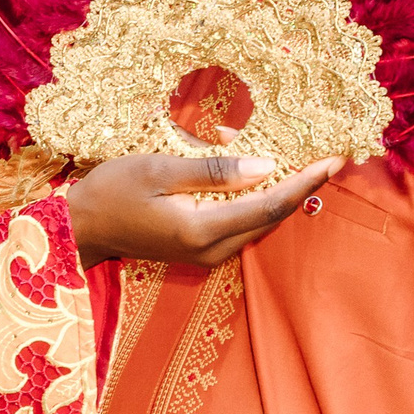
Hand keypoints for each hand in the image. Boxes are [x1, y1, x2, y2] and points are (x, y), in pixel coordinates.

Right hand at [67, 154, 345, 269]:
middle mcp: (211, 249)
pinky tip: (272, 183)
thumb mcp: (159, 169)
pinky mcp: (200, 251)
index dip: (305, 183)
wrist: (80, 229)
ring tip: (312, 168)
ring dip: (286, 198)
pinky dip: (263, 205)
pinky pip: (244, 227)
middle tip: (331, 158)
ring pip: (260, 225)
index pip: (269, 206)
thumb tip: (265, 168)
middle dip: (304, 190)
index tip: (333, 160)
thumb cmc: (112, 191)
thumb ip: (214, 171)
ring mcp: (206, 255)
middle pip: (272, 219)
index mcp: (203, 228)